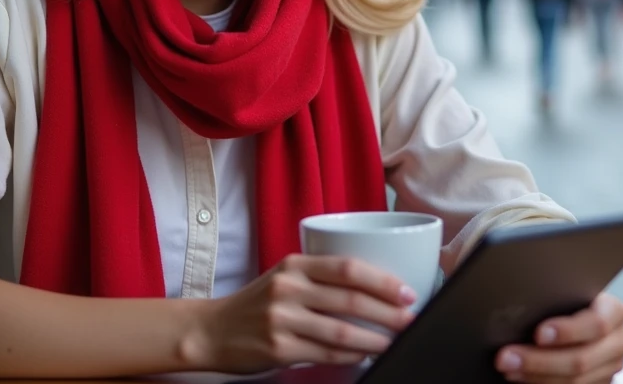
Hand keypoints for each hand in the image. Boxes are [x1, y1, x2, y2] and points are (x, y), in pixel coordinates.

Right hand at [191, 255, 416, 373]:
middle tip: (411, 318)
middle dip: (388, 312)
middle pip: (349, 300)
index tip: (407, 291)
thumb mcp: (285, 277)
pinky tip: (364, 354)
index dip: (382, 280)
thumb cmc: (258, 303)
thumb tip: (377, 289)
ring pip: (341, 332)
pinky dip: (350, 356)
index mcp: (294, 265)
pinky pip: (324, 354)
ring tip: (395, 341)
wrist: (212, 330)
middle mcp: (287, 289)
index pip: (347, 267)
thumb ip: (321, 278)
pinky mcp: (278, 349)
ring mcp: (281, 320)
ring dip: (375, 339)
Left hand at [494, 293, 622, 382]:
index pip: (597, 323)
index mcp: (614, 311)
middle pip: (581, 359)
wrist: (576, 323)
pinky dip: (541, 383)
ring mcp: (611, 367)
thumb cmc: (564, 302)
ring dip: (535, 375)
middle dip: (538, 360)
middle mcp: (618, 341)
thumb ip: (553, 300)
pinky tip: (521, 376)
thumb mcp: (566, 295)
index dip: (568, 331)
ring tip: (509, 366)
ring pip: (574, 381)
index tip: (538, 334)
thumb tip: (516, 311)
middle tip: (506, 357)